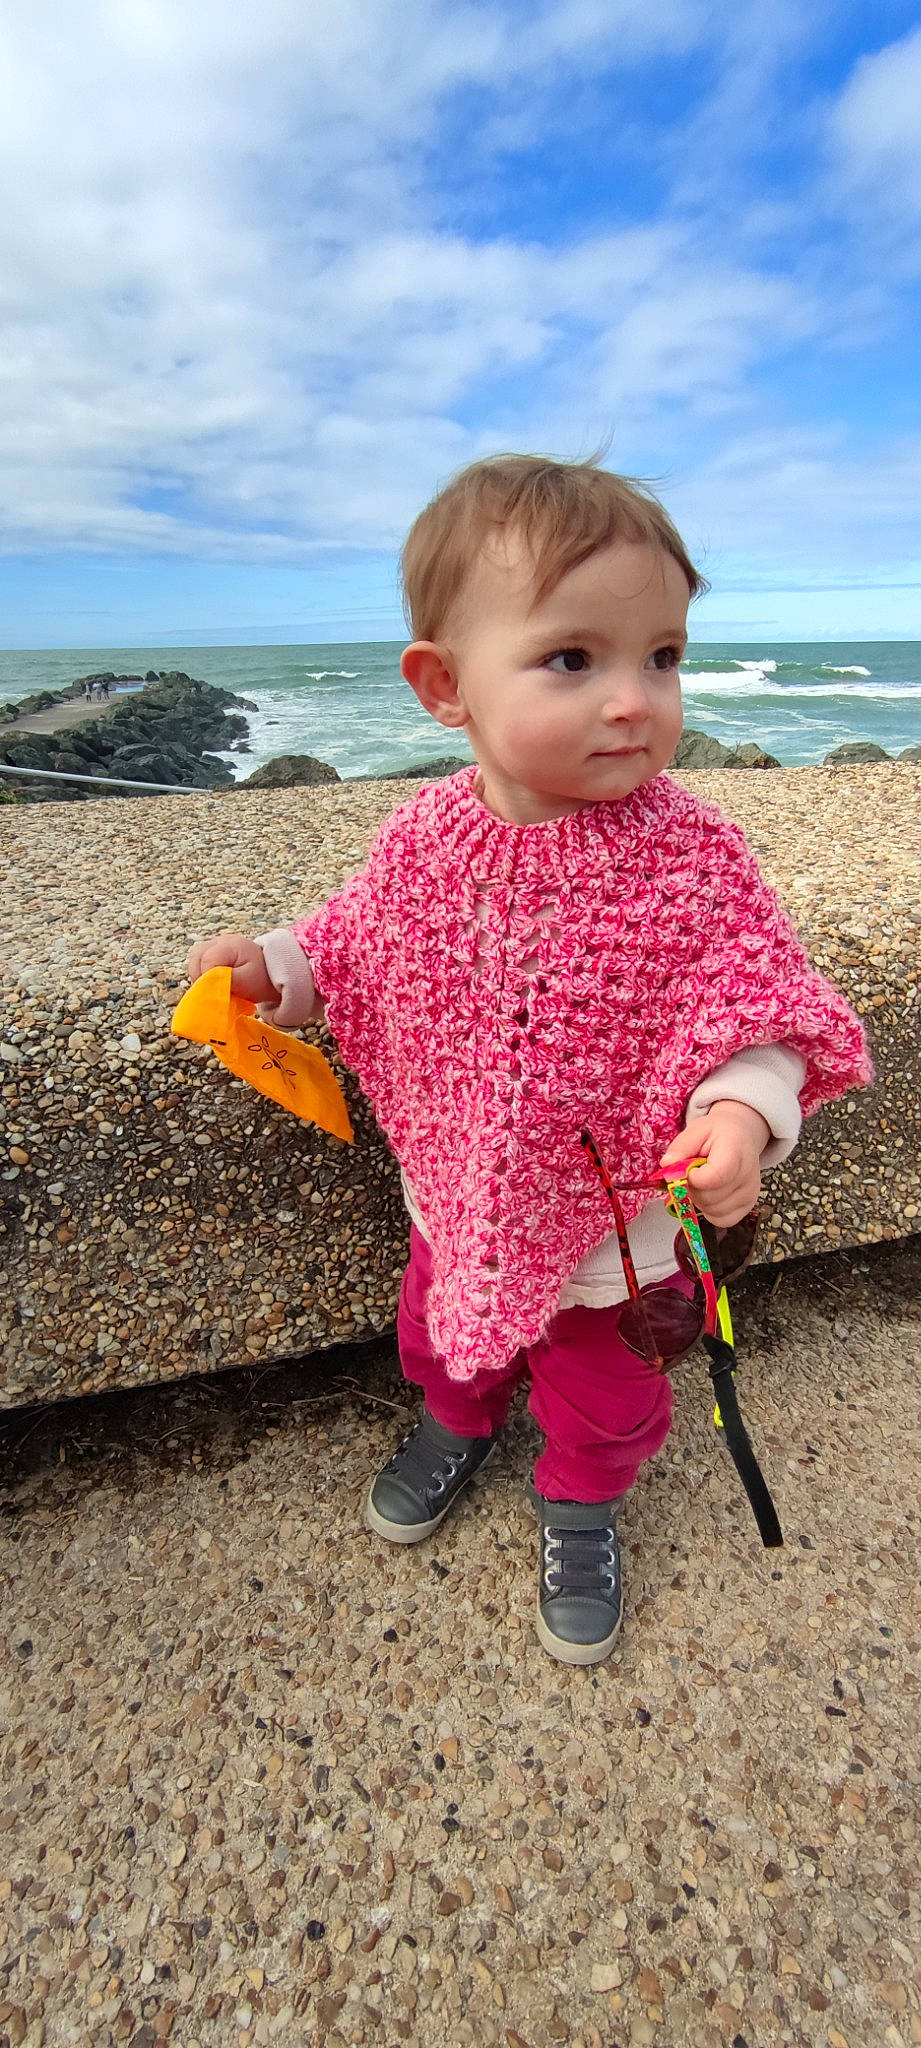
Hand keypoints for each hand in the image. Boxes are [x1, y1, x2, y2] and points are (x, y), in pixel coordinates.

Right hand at [184, 931, 279, 1007]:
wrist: (269, 972)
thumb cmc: (260, 977)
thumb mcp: (247, 981)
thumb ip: (227, 980)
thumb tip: (207, 982)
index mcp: (230, 945)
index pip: (207, 959)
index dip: (206, 977)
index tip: (213, 991)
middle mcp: (220, 940)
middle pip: (197, 956)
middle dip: (200, 976)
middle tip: (211, 990)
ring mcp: (215, 944)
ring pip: (195, 958)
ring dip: (199, 974)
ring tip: (212, 986)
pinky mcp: (212, 951)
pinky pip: (199, 961)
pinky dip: (201, 972)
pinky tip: (212, 981)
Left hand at [658, 1101, 768, 1227]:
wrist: (741, 1137)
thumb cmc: (718, 1133)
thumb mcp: (697, 1129)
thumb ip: (680, 1147)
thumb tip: (667, 1165)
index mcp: (735, 1152)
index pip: (713, 1178)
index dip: (693, 1179)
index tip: (687, 1169)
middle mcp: (747, 1175)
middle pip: (709, 1198)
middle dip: (692, 1189)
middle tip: (692, 1173)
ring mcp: (750, 1193)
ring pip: (713, 1212)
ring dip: (699, 1201)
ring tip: (702, 1182)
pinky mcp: (748, 1206)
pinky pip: (722, 1220)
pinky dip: (709, 1211)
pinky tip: (709, 1194)